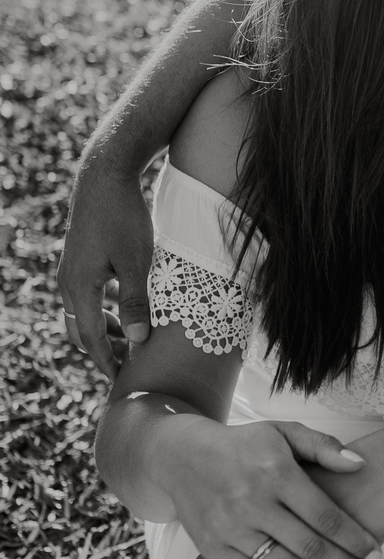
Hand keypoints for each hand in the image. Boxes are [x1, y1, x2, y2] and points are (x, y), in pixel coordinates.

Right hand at [58, 162, 153, 379]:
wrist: (104, 176)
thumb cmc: (124, 217)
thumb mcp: (137, 263)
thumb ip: (136, 303)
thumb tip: (139, 341)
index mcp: (80, 288)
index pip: (92, 340)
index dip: (108, 363)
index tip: (124, 382)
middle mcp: (69, 283)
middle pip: (81, 331)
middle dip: (104, 351)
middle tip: (131, 364)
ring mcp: (71, 271)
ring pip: (83, 314)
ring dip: (104, 330)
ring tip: (132, 340)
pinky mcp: (78, 260)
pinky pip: (86, 297)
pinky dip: (103, 311)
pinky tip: (127, 310)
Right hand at [165, 419, 380, 558]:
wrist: (182, 456)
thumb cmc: (244, 445)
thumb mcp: (284, 433)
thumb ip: (323, 447)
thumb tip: (360, 465)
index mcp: (275, 473)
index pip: (325, 515)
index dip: (355, 538)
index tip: (377, 554)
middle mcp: (252, 502)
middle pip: (308, 546)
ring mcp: (230, 528)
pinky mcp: (213, 548)